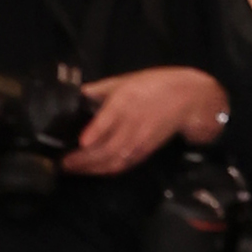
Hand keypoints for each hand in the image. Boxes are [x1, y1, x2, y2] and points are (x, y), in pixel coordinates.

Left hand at [69, 63, 228, 177]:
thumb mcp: (123, 81)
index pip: (110, 117)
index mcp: (126, 100)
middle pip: (107, 146)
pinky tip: (90, 171)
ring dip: (91, 168)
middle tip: (63, 163)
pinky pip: (122, 165)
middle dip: (84, 159)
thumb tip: (75, 96)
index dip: (97, 131)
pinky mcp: (144, 151)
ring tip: (71, 169)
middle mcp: (133, 122)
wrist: (187, 98)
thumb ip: (98, 90)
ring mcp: (140, 140)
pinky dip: (105, 170)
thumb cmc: (152, 85)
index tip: (82, 141)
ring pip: (113, 160)